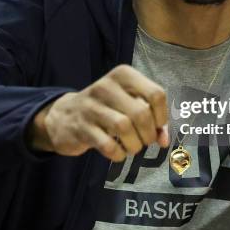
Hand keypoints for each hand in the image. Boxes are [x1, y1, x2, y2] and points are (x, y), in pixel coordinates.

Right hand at [29, 65, 168, 161]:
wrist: (65, 116)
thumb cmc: (106, 108)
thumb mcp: (128, 104)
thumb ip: (150, 118)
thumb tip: (165, 140)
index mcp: (123, 75)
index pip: (156, 94)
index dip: (162, 116)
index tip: (158, 127)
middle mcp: (107, 86)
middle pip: (141, 113)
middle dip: (149, 134)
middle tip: (146, 141)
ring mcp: (91, 106)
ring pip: (124, 127)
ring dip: (135, 145)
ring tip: (133, 147)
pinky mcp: (81, 127)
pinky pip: (108, 145)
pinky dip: (119, 154)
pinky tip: (119, 153)